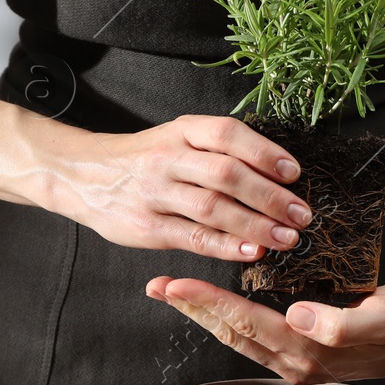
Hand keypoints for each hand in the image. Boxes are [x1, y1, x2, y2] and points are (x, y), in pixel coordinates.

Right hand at [47, 115, 312, 259]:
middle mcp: (168, 158)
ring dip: (256, 225)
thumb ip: (217, 152)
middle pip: (227, 174)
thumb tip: (276, 175)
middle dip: (270, 196)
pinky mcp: (148, 227)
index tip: (294, 173)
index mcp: (182, 131)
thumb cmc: (144, 160)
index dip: (265, 153)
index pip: (229, 134)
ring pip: (213, 208)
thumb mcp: (176, 139)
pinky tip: (252, 252)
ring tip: (287, 238)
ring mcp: (156, 193)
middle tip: (301, 215)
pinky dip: (226, 246)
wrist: (83, 176)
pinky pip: (193, 237)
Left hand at [145, 276, 384, 383]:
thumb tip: (297, 318)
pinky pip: (253, 331)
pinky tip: (212, 300)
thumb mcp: (384, 317)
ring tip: (172, 290)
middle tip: (156, 284)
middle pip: (230, 332)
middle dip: (192, 308)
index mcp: (309, 353)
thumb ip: (342, 324)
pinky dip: (227, 314)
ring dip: (203, 312)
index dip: (208, 302)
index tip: (175, 282)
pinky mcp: (299, 349)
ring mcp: (295, 359)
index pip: (246, 323)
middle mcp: (295, 362)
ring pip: (237, 334)